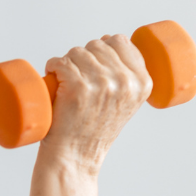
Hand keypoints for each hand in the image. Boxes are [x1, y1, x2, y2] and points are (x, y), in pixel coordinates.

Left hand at [39, 34, 151, 172]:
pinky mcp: (78, 87)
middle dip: (84, 58)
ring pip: (77, 52)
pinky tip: (54, 79)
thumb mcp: (126, 103)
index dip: (104, 49)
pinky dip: (53, 67)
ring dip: (68, 64)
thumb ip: (128, 75)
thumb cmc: (95, 129)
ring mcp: (102, 83)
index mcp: (142, 83)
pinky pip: (60, 61)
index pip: (121, 41)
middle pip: (97, 44)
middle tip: (79, 81)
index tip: (96, 66)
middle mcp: (125, 82)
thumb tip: (110, 39)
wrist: (76, 156)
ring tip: (68, 84)